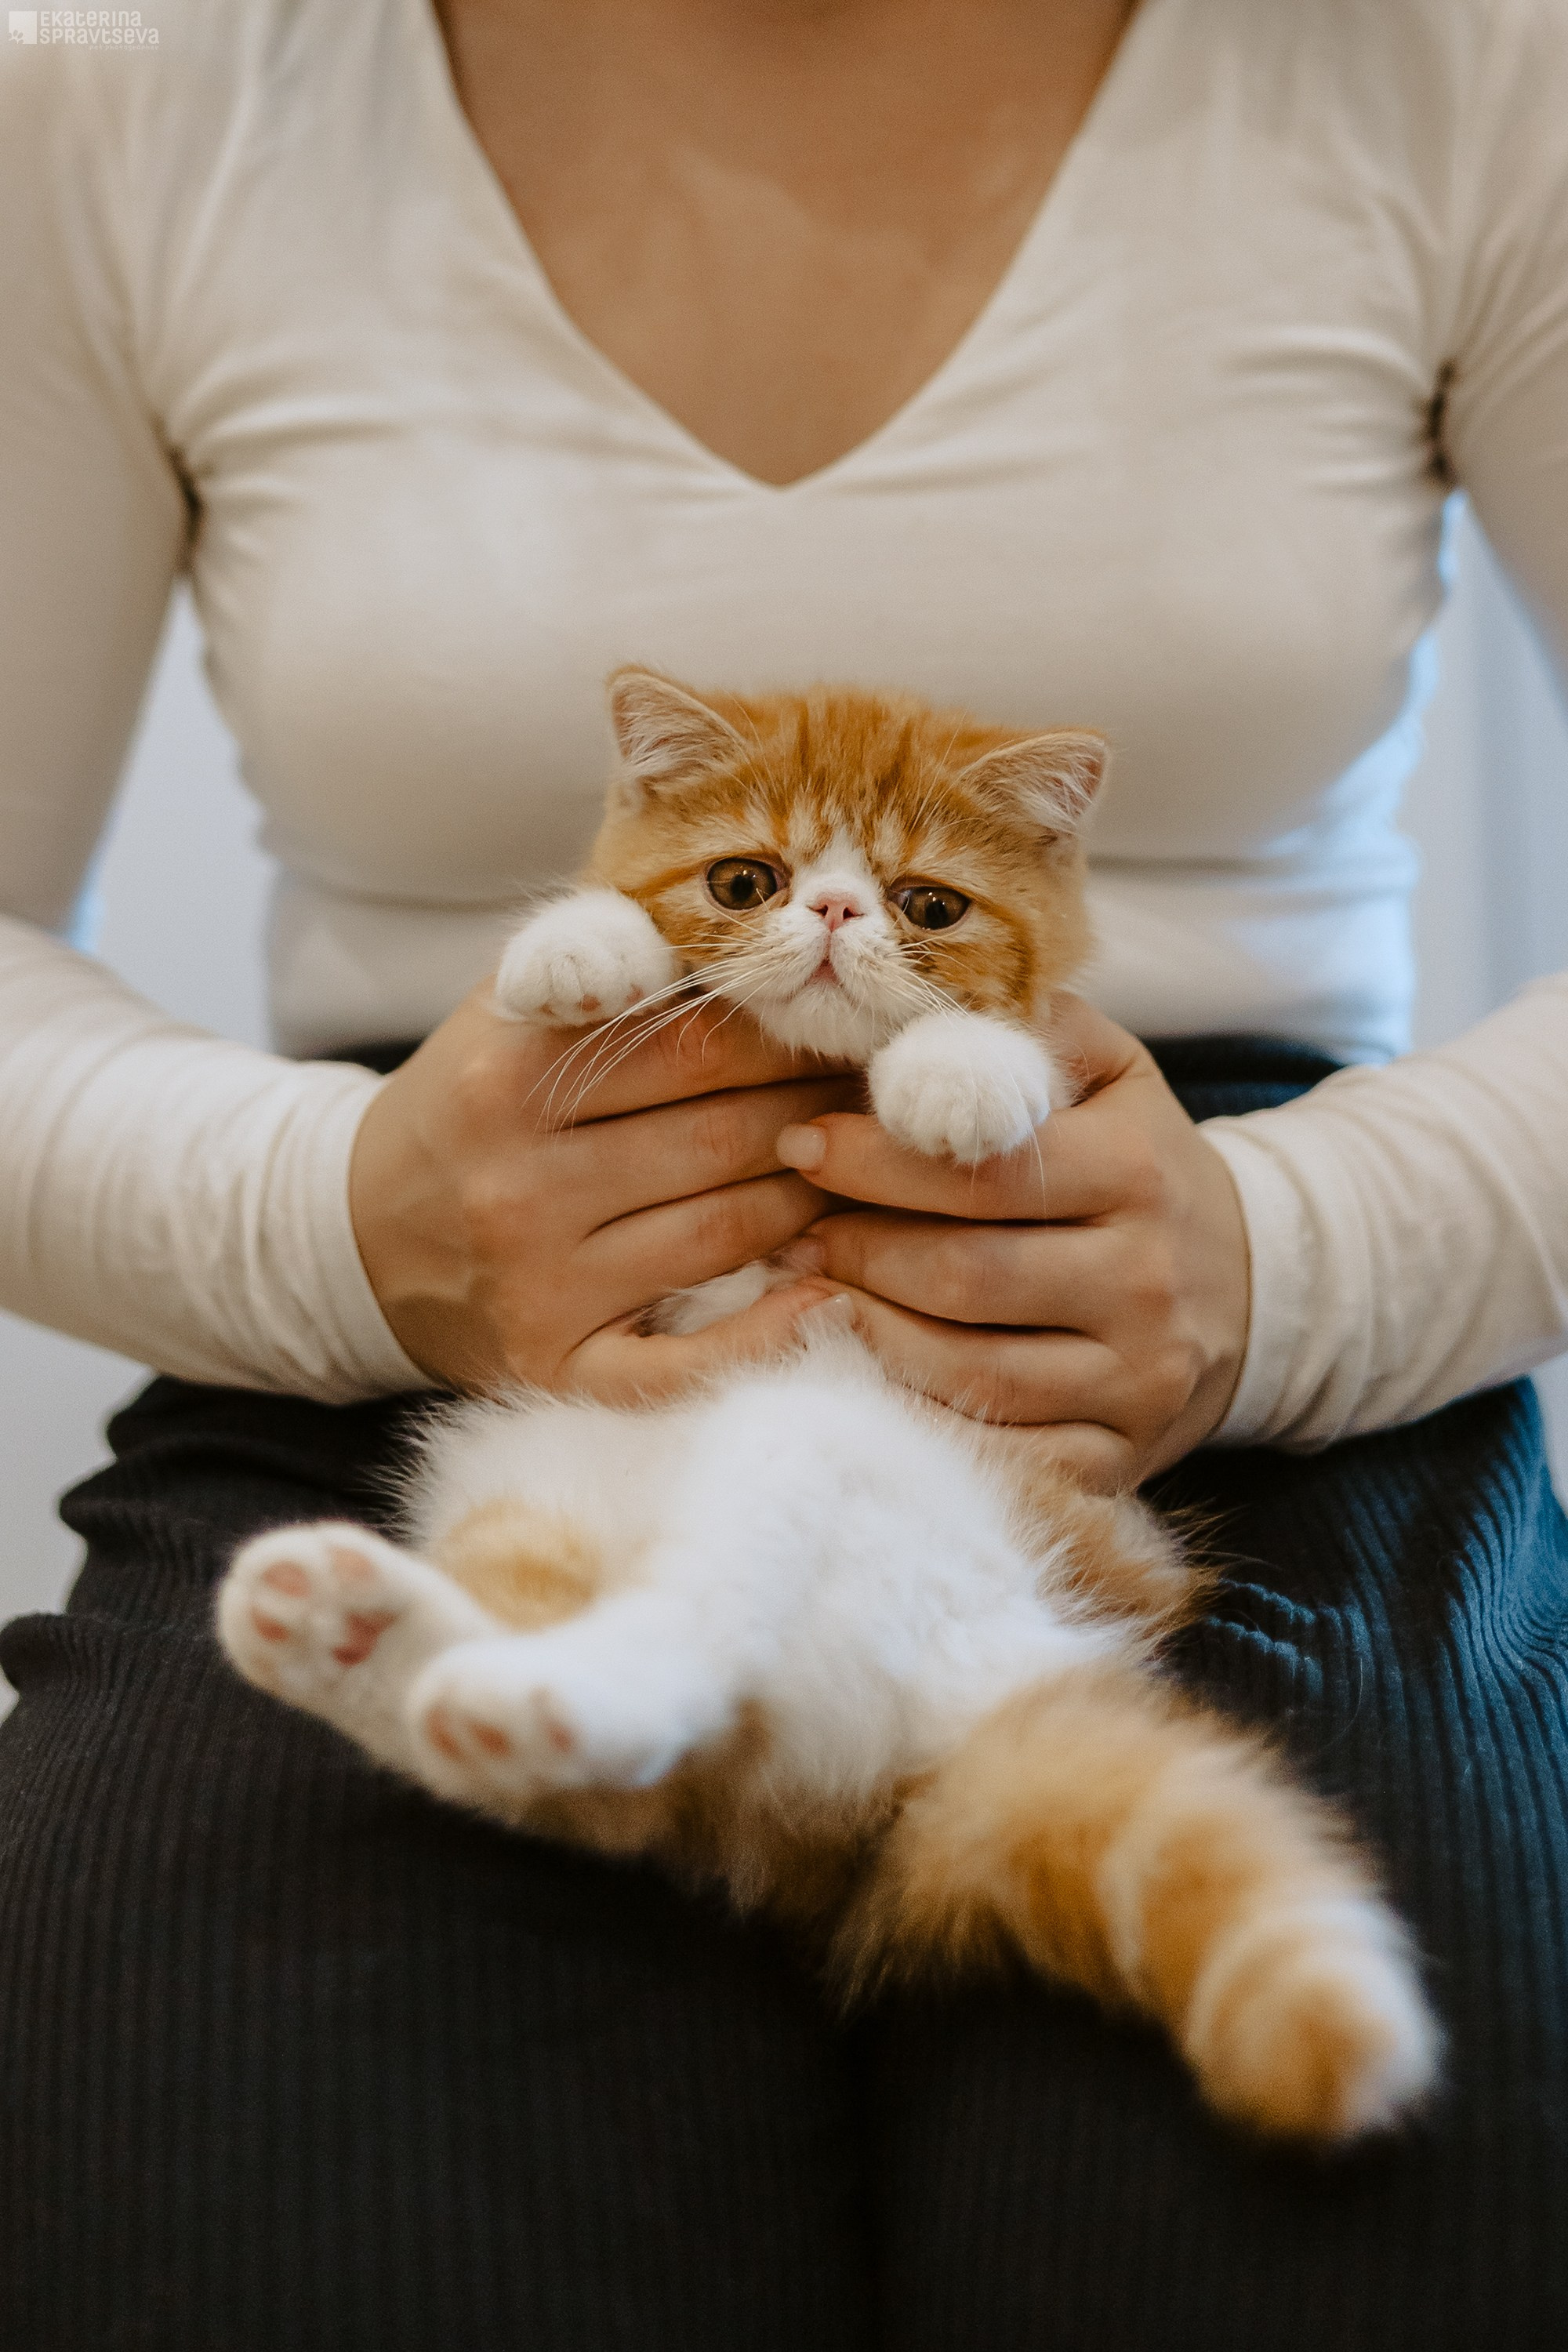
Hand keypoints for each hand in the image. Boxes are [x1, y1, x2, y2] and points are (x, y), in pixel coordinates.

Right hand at [350, 981, 855, 1397]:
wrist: (359, 1234)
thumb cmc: (470, 1104)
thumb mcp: (510, 1010)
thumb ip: (611, 960)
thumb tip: (753, 921)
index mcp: (509, 1078)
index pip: (696, 1047)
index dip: (792, 1037)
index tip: (852, 1028)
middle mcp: (518, 1185)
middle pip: (722, 1140)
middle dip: (818, 1114)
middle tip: (884, 1099)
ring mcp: (537, 1285)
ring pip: (725, 1235)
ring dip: (813, 1202)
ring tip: (863, 1172)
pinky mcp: (553, 1366)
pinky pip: (680, 1364)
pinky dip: (764, 1336)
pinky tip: (827, 1298)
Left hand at [773, 996, 1250, 1489]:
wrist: (1250, 1286)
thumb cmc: (1140, 1165)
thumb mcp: (1114, 1074)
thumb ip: (1029, 1029)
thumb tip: (917, 999)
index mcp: (1138, 1171)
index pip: (983, 1170)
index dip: (875, 1158)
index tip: (802, 1142)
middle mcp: (1146, 1280)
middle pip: (964, 1274)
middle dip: (856, 1248)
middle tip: (790, 1229)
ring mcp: (1135, 1378)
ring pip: (970, 1371)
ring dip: (867, 1332)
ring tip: (806, 1292)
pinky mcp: (1120, 1455)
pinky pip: (998, 1449)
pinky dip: (918, 1416)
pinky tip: (863, 1373)